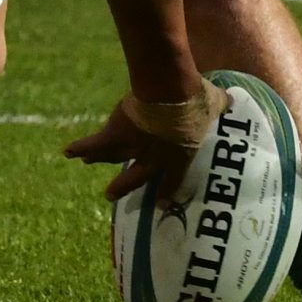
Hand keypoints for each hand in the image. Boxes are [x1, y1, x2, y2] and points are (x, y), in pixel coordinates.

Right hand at [64, 80, 228, 202]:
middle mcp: (153, 158)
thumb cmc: (196, 102)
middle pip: (136, 177)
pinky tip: (68, 151)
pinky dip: (80, 147)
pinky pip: (94, 144)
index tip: (160, 205)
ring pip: (112, 158)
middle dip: (123, 186)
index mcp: (179, 156)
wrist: (170, 95)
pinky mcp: (116, 134)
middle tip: (110, 194)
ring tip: (86, 164)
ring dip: (98, 161)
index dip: (166, 193)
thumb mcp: (214, 105)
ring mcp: (132, 147)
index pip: (174, 180)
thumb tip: (232, 99)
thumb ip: (221, 105)